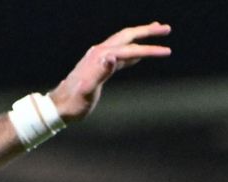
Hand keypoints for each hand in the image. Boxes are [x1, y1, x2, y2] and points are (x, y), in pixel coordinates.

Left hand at [50, 22, 171, 122]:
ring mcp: (99, 58)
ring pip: (124, 42)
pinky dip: (131, 51)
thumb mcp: (87, 90)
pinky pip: (119, 54)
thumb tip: (112, 57)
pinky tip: (138, 56)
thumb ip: (100, 72)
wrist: (59, 107)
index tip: (168, 51)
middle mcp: (99, 53)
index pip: (130, 49)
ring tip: (157, 33)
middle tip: (166, 28)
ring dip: (141, 37)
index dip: (150, 50)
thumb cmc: (74, 102)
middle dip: (147, 31)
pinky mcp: (98, 66)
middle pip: (127, 36)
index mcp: (100, 57)